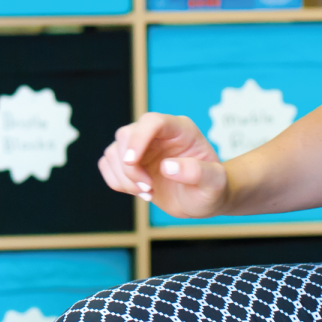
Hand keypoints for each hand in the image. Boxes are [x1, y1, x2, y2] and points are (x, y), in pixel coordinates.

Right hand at [98, 113, 228, 218]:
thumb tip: (167, 167)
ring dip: (123, 177)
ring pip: (113, 151)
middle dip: (130, 167)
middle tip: (148, 189)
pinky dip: (116, 182)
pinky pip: (107, 165)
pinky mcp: (129, 161)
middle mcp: (157, 134)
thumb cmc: (212, 188)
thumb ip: (197, 172)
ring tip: (147, 193)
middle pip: (126, 135)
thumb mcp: (214, 183)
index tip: (131, 161)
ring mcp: (141, 146)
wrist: (202, 199)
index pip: (152, 122)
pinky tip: (139, 193)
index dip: (138, 138)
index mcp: (180, 129)